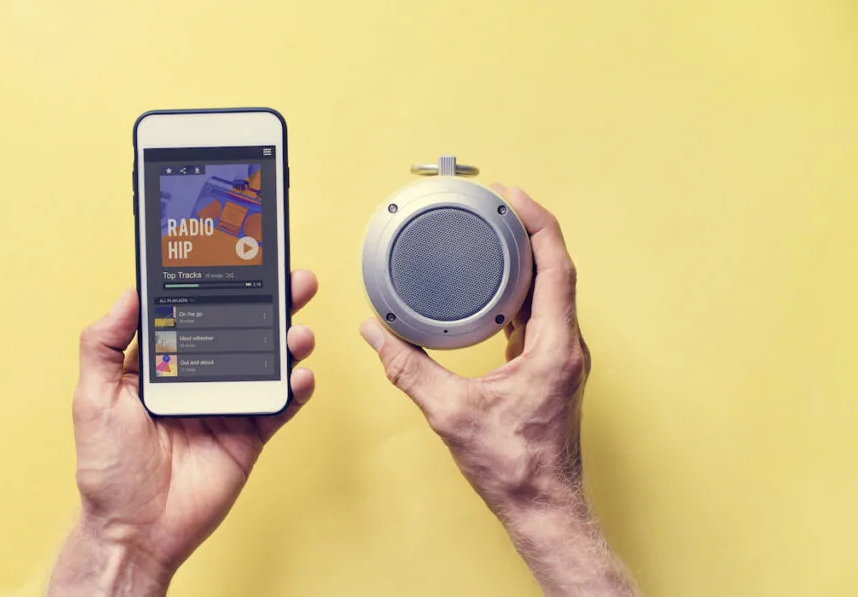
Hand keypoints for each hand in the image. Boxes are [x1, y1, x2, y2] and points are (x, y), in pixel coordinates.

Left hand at [48, 270, 317, 595]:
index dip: (223, 286)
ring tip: (297, 332)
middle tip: (293, 280)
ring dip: (290, 342)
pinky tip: (300, 375)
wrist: (133, 529)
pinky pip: (279, 406)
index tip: (242, 260)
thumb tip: (128, 293)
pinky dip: (295, 389)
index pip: (200, 312)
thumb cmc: (108, 468)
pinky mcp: (249, 435)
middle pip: (245, 330)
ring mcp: (229, 404)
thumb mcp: (93, 397)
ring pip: (268, 363)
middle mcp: (202, 377)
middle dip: (273, 302)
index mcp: (166, 363)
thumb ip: (103, 343)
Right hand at [360, 188, 637, 595]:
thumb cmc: (514, 467)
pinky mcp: (551, 368)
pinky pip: (542, 313)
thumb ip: (408, 369)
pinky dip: (521, 290)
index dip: (536, 223)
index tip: (511, 197)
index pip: (555, 267)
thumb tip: (376, 335)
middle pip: (557, 269)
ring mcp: (562, 357)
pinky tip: (496, 287)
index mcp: (553, 348)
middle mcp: (566, 346)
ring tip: (496, 234)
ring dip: (529, 258)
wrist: (543, 506)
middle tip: (498, 204)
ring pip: (552, 291)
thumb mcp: (450, 413)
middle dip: (530, 230)